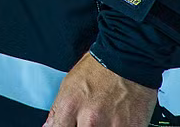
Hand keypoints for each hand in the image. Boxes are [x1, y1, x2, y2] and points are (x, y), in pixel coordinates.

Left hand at [42, 53, 157, 126]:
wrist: (128, 59)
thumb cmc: (99, 69)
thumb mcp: (68, 84)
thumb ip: (58, 109)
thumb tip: (50, 126)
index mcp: (71, 106)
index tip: (70, 123)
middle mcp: (90, 119)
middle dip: (83, 126)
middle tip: (88, 118)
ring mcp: (112, 126)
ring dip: (101, 126)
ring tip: (105, 116)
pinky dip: (118, 126)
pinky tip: (117, 118)